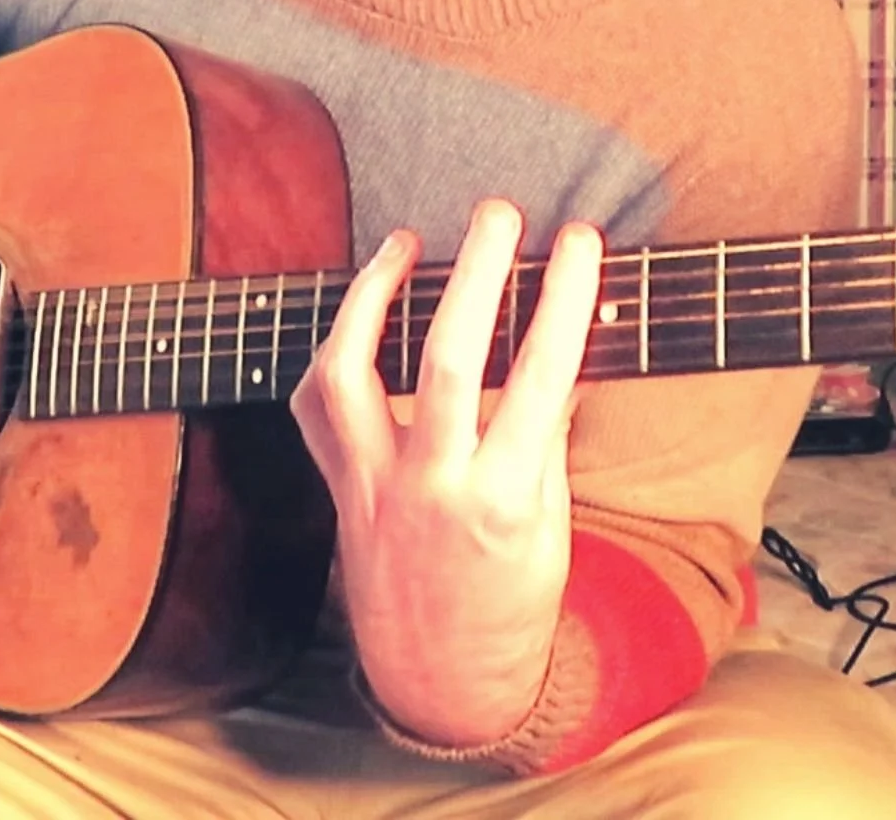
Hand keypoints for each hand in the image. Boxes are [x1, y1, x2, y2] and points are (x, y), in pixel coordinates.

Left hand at [289, 199, 602, 747]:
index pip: (545, 374)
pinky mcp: (339, 487)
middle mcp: (433, 486)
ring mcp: (373, 485)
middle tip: (498, 213)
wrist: (441, 682)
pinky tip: (360, 312)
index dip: (566, 298)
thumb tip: (563, 348)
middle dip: (478, 272)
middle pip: (450, 358)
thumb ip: (546, 433)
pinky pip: (314, 407)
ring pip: (352, 372)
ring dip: (372, 295)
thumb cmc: (510, 601)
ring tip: (404, 243)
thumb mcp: (552, 525)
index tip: (581, 242)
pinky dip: (332, 350)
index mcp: (504, 499)